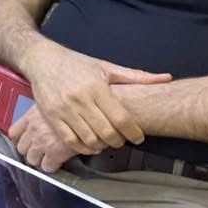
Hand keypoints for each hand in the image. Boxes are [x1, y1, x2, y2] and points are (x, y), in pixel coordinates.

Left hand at [9, 104, 99, 172]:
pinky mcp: (54, 152)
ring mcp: (42, 141)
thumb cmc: (73, 105)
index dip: (18, 140)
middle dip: (30, 151)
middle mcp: (33, 129)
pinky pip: (46, 167)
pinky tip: (59, 161)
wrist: (88, 111)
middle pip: (21, 148)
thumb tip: (44, 118)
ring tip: (49, 157)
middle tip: (39, 150)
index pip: (13, 132)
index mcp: (31, 116)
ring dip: (39, 160)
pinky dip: (51, 166)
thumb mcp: (52, 103)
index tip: (24, 141)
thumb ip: (45, 112)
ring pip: (31, 159)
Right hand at [21, 39, 170, 152]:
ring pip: (89, 140)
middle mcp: (80, 99)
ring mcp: (64, 109)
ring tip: (106, 141)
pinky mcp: (52, 116)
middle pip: (106, 133)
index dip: (133, 132)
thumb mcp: (105, 66)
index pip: (121, 118)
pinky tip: (90, 143)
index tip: (138, 137)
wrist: (42, 60)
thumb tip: (165, 78)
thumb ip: (136, 76)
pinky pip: (70, 140)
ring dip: (102, 146)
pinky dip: (83, 147)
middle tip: (122, 140)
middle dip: (119, 141)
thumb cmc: (75, 63)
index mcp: (96, 87)